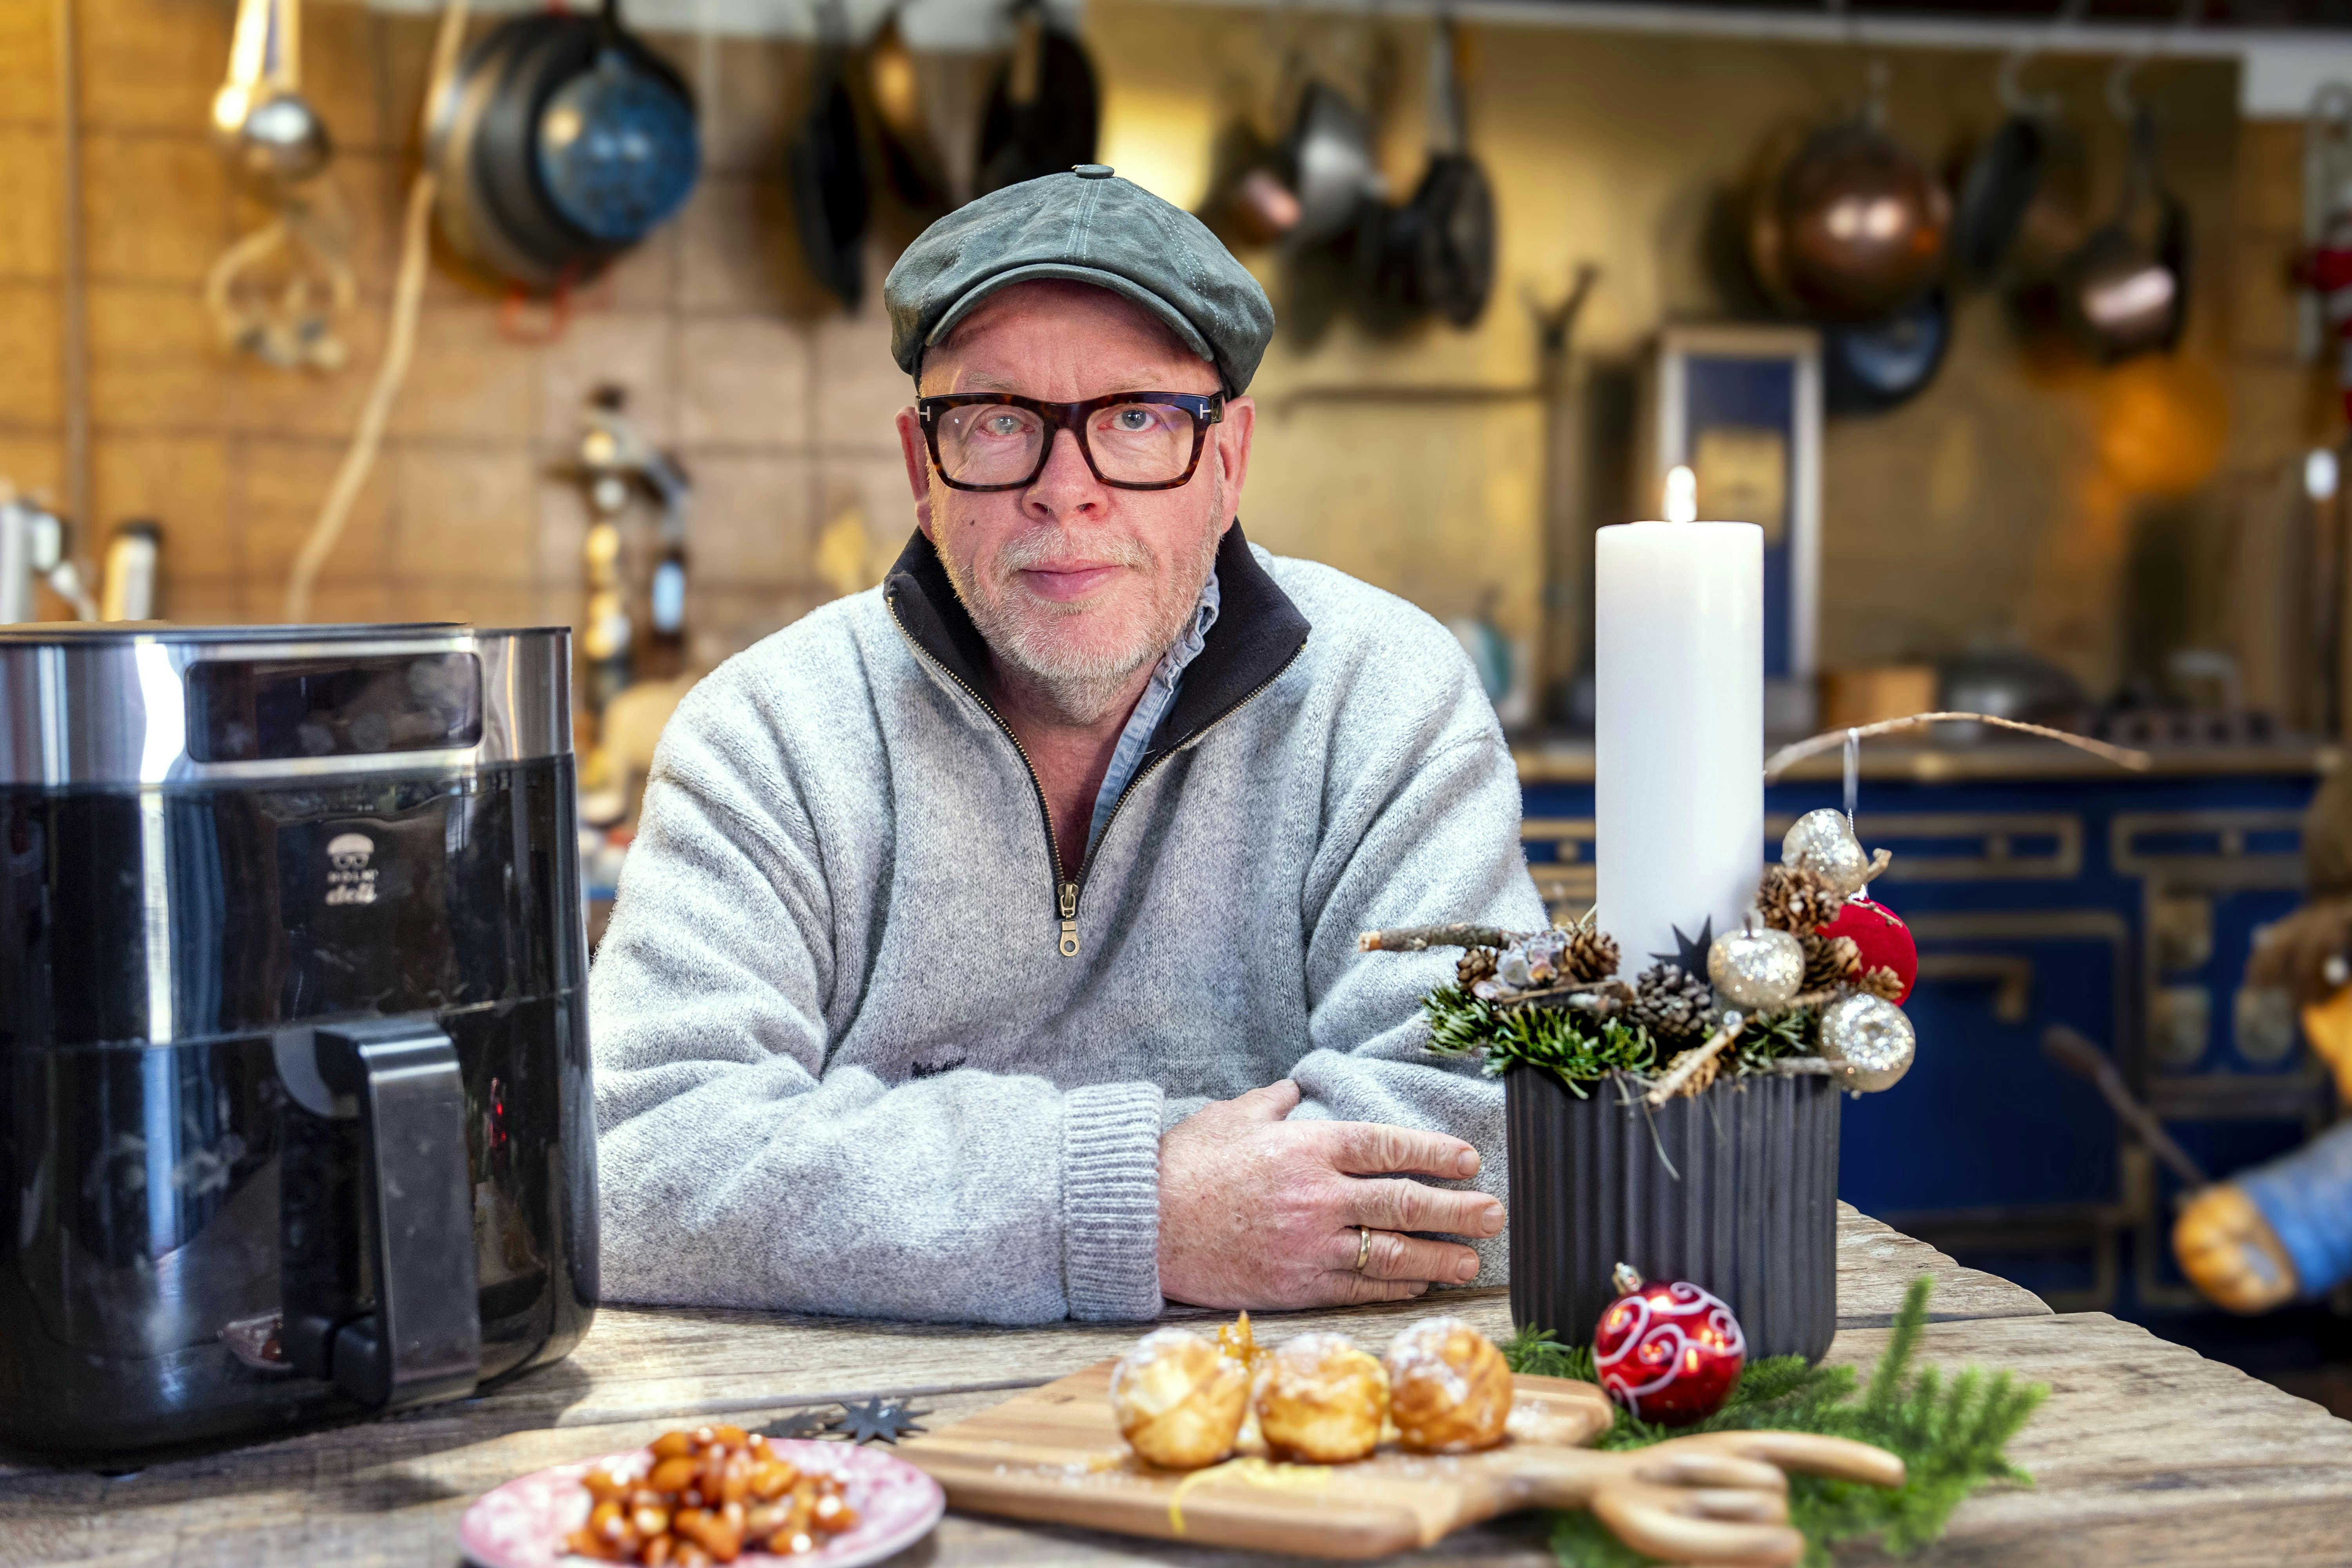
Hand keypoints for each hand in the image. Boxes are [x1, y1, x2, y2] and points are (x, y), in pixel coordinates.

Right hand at [1155, 1080, 1505, 1309]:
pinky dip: (1394, 1287)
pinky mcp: (1296, 1284)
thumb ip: (1273, 1103)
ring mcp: (1310, 1244)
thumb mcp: (1231, 1116)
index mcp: (1307, 1146)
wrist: (1142, 1223)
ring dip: (1438, 1259)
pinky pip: (1359, 1286)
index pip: (1389, 1147)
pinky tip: (1418, 1287)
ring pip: (1392, 1254)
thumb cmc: (1184, 1165)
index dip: (1435, 1153)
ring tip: (1470, 1262)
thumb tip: (1295, 1093)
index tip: (1469, 1160)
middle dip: (1458, 1211)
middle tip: (1494, 1215)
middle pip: (1405, 1203)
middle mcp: (1318, 1195)